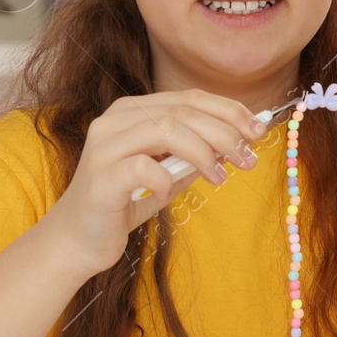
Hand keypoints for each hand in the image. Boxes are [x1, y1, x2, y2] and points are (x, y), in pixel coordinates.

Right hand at [43, 89, 266, 275]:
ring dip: (203, 153)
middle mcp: (115, 120)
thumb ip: (193, 155)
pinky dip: (165, 179)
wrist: (79, 239)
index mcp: (132, 111)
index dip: (228, 110)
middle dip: (224, 133)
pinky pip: (143, 167)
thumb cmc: (124, 203)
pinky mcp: (100, 175)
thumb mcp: (166, 173)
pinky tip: (168, 194)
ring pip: (166, 129)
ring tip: (220, 177)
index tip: (258, 130)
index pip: (188, 98)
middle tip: (249, 158)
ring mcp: (105, 145)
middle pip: (182, 111)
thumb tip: (238, 143)